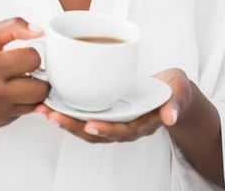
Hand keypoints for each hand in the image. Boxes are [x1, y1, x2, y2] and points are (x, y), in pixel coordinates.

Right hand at [0, 18, 50, 128]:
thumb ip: (14, 26)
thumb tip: (40, 31)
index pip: (34, 59)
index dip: (32, 54)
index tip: (23, 54)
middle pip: (41, 87)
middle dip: (39, 76)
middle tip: (28, 70)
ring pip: (37, 102)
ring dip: (35, 90)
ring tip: (23, 81)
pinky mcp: (0, 122)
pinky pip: (27, 111)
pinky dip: (25, 102)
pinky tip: (13, 93)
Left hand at [34, 68, 191, 143]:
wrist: (172, 92)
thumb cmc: (175, 91)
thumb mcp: (180, 91)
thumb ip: (176, 102)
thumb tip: (171, 116)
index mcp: (141, 124)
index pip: (121, 132)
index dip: (105, 129)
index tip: (89, 124)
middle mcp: (124, 125)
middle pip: (95, 132)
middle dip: (73, 126)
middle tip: (52, 115)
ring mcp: (113, 119)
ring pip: (85, 125)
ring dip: (64, 119)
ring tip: (44, 109)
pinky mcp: (105, 108)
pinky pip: (84, 113)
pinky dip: (67, 109)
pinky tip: (51, 101)